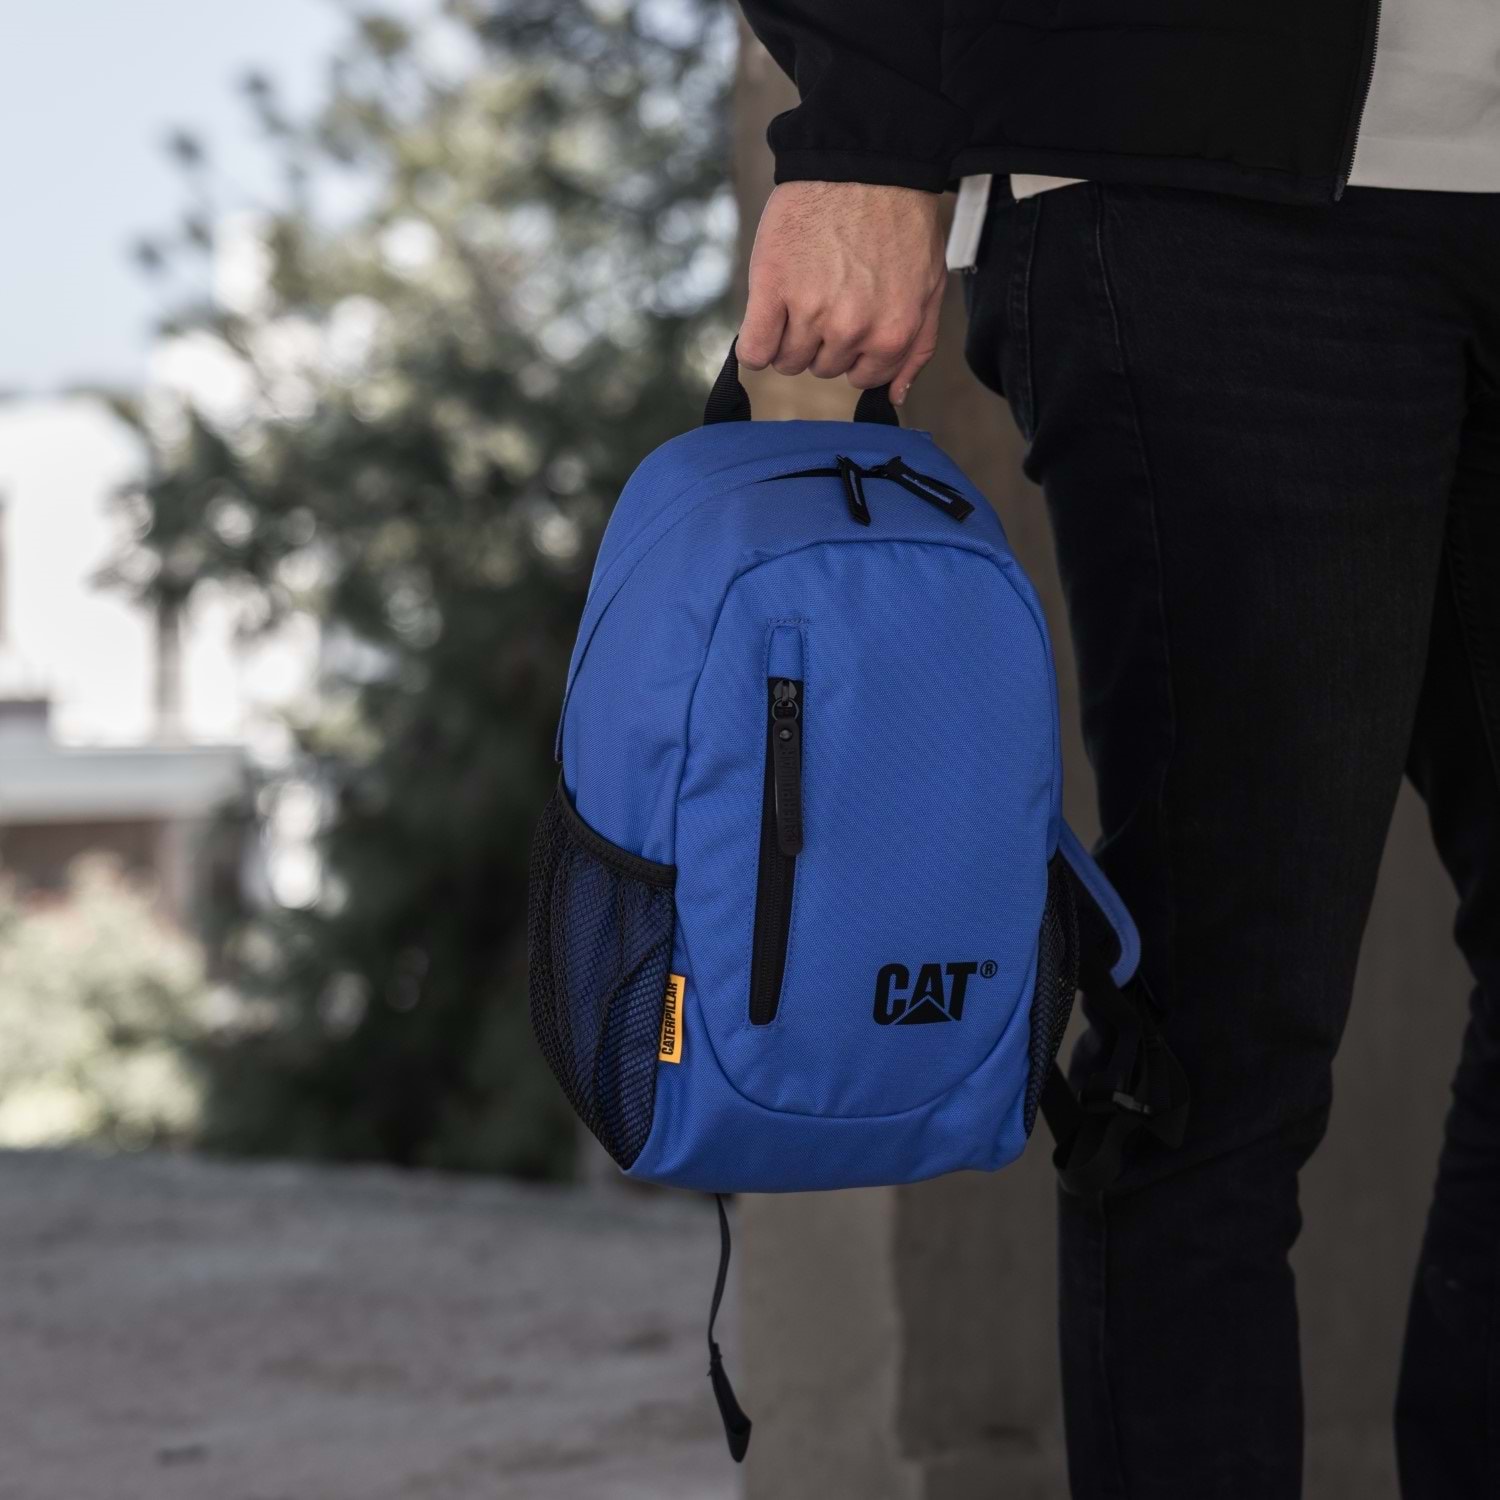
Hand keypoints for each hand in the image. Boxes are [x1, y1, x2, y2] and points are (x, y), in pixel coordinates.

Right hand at [737, 181, 946, 406]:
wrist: (864, 161)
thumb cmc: (900, 219)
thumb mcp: (929, 285)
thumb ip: (918, 346)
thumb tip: (895, 395)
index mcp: (892, 335)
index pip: (859, 378)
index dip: (852, 350)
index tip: (848, 318)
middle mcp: (852, 331)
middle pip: (820, 369)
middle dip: (821, 340)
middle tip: (826, 292)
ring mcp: (810, 311)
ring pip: (787, 361)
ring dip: (788, 337)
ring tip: (800, 292)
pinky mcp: (771, 289)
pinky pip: (754, 350)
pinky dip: (755, 344)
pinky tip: (767, 316)